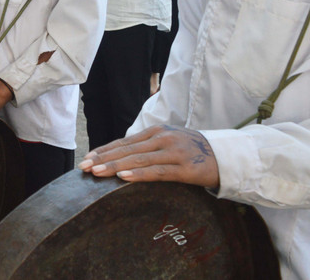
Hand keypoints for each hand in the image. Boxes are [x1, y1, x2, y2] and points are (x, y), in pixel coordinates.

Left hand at [78, 125, 218, 188]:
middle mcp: (161, 138)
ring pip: (138, 160)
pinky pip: (158, 171)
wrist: (226, 155)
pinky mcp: (185, 168)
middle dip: (103, 159)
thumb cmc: (191, 151)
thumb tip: (120, 158)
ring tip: (97, 172)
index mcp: (155, 132)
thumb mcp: (168, 143)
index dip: (104, 150)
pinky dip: (139, 174)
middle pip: (126, 150)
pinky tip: (124, 177)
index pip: (123, 142)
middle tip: (84, 167)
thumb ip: (147, 148)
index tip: (86, 159)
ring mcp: (173, 152)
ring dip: (115, 166)